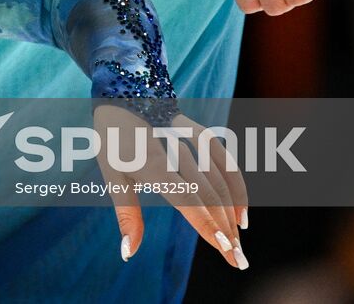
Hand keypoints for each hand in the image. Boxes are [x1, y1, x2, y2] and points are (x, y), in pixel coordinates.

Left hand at [97, 106, 249, 269]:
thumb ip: (126, 214)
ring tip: (237, 244)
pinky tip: (241, 213)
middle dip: (225, 230)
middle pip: (208, 194)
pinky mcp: (199, 132)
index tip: (223, 248)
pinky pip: (224, 161)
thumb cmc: (113, 139)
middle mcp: (175, 150)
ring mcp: (190, 139)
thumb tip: (128, 253)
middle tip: (237, 261)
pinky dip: (236, 186)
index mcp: (150, 162)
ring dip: (232, 214)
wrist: (122, 92)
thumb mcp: (112, 176)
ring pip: (219, 181)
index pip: (186, 197)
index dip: (206, 223)